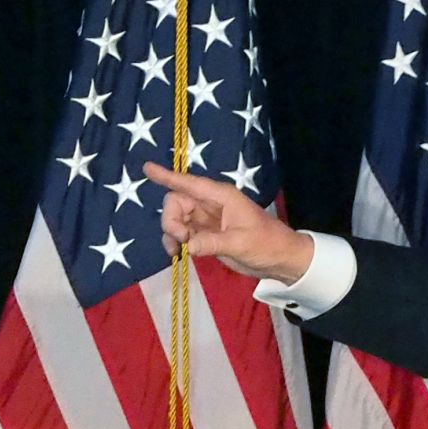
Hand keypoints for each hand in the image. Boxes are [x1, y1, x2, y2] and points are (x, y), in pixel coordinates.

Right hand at [143, 163, 314, 282]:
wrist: (280, 259)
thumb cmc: (266, 243)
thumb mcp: (240, 243)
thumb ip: (212, 243)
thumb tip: (187, 246)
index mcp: (220, 197)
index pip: (189, 183)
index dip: (167, 176)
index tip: (147, 168)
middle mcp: (210, 204)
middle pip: (176, 202)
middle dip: (171, 220)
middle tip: (181, 239)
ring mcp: (207, 220)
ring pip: (177, 219)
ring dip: (171, 234)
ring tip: (177, 251)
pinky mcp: (206, 235)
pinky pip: (183, 234)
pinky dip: (177, 243)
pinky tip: (178, 254)